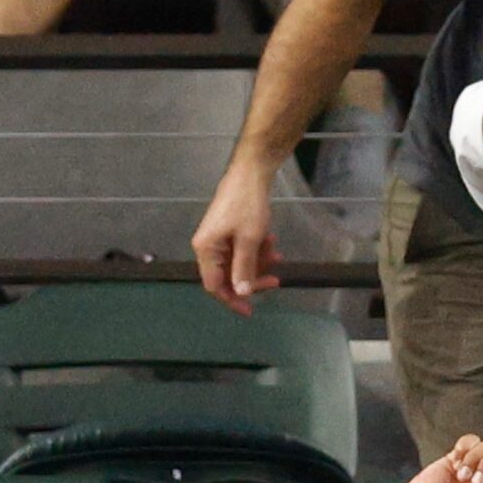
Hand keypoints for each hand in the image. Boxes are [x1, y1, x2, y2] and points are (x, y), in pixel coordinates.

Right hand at [192, 160, 281, 313]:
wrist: (251, 173)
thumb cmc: (248, 205)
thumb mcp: (250, 240)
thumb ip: (244, 268)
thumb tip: (242, 293)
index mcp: (206, 250)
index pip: (214, 286)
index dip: (232, 299)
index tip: (251, 310)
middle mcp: (208, 246)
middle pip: (228, 275)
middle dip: (253, 278)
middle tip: (276, 280)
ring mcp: (218, 238)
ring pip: (238, 262)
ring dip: (258, 262)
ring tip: (276, 252)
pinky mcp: (228, 230)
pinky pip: (242, 249)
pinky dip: (257, 250)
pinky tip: (272, 242)